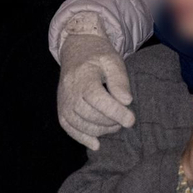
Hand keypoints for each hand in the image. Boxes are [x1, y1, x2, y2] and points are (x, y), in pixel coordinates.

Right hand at [57, 14, 134, 148]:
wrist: (76, 49)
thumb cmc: (98, 56)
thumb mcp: (113, 60)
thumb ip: (120, 80)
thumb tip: (126, 101)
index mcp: (83, 76)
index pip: (96, 98)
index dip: (114, 111)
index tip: (131, 119)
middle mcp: (69, 90)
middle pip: (89, 114)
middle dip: (110, 121)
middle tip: (125, 118)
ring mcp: (63, 100)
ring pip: (80, 124)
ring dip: (100, 130)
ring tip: (114, 124)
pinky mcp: (61, 108)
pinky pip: (68, 127)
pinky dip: (81, 138)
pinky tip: (96, 143)